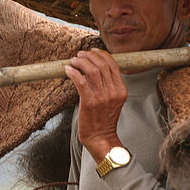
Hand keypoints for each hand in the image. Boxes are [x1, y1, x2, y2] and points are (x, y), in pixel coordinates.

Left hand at [64, 49, 126, 163]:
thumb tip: (93, 68)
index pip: (113, 65)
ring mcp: (102, 97)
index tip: (92, 51)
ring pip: (91, 70)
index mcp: (121, 90)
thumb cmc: (104, 119)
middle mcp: (113, 92)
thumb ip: (108, 85)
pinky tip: (67, 70)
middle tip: (79, 55)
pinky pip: (80, 81)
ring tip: (73, 61)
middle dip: (89, 56)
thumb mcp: (113, 100)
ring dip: (80, 62)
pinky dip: (73, 72)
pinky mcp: (89, 102)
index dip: (102, 55)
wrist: (101, 138)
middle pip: (102, 64)